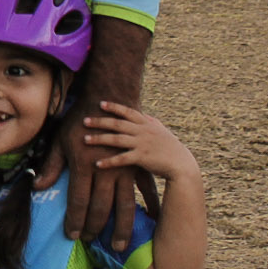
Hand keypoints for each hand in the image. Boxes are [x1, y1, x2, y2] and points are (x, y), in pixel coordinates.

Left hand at [41, 105, 140, 250]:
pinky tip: (152, 222)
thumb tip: (38, 187)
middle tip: (91, 244)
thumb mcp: (60, 140)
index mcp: (83, 166)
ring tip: (118, 246)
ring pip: (125, 205)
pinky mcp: (138, 165)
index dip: (74, 221)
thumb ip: (51, 166)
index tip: (71, 236)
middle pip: (100, 208)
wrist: (109, 98)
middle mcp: (105, 171)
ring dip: (121, 228)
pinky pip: (146, 191)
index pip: (77, 201)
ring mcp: (125, 169)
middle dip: (95, 228)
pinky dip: (150, 207)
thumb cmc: (80, 119)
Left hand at [83, 101, 199, 185]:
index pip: (128, 112)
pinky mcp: (142, 158)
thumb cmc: (172, 149)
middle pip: (117, 124)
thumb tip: (144, 114)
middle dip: (99, 121)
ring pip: (116, 139)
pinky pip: (121, 159)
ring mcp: (142, 144)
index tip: (100, 103)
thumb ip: (152, 122)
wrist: (182, 165)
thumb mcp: (162, 132)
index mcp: (147, 124)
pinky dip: (109, 161)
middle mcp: (143, 132)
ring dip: (99, 139)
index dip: (114, 107)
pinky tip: (98, 164)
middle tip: (84, 121)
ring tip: (85, 139)